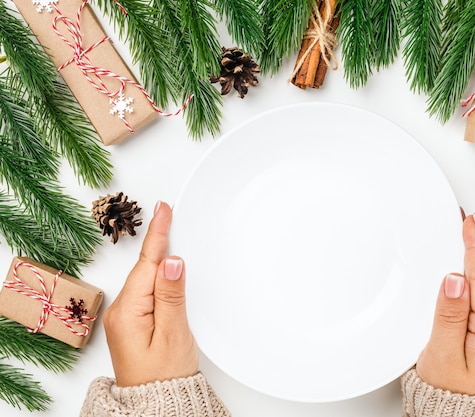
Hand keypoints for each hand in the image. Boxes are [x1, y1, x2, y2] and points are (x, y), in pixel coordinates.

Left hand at [103, 201, 198, 386]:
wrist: (157, 404)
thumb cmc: (166, 375)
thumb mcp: (174, 333)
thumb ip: (172, 295)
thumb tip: (172, 262)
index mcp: (129, 310)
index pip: (147, 263)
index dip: (157, 234)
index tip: (163, 208)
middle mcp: (122, 311)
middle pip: (145, 267)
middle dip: (158, 240)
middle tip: (168, 212)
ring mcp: (126, 317)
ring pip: (146, 278)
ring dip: (158, 257)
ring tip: (169, 232)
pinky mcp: (134, 322)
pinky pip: (146, 290)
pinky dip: (157, 275)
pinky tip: (164, 268)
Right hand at [416, 213, 474, 394]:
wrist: (454, 410)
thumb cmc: (448, 389)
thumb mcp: (443, 354)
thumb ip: (449, 316)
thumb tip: (454, 279)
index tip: (469, 222)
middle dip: (474, 245)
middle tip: (462, 217)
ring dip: (470, 257)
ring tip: (460, 231)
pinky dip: (467, 274)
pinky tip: (459, 263)